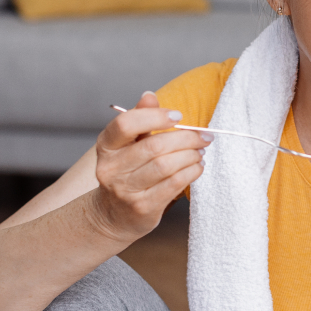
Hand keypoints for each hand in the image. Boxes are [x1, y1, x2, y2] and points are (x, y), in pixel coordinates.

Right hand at [89, 91, 211, 241]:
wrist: (113, 215)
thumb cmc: (126, 172)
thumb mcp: (127, 145)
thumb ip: (140, 119)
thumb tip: (149, 95)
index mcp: (106, 146)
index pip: (125, 124)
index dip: (154, 116)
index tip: (178, 116)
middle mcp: (111, 168)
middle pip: (154, 146)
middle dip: (186, 138)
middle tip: (203, 137)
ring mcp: (125, 190)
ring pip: (166, 166)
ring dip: (191, 155)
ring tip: (200, 152)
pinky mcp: (143, 207)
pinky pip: (174, 184)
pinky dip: (191, 172)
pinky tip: (197, 167)